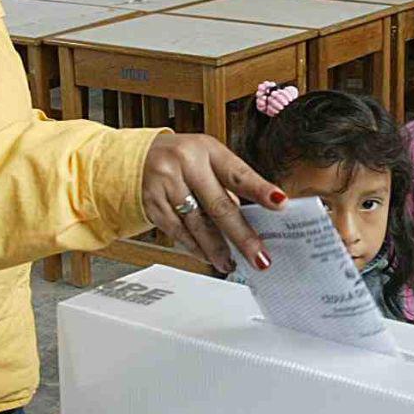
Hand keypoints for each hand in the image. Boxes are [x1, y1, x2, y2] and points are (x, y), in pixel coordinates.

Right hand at [141, 134, 284, 274]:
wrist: (133, 159)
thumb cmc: (180, 159)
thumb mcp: (206, 159)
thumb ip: (225, 184)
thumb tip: (250, 220)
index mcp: (207, 149)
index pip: (238, 173)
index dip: (260, 189)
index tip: (281, 203)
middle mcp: (186, 163)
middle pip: (219, 206)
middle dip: (242, 236)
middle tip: (258, 257)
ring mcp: (166, 183)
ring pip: (197, 225)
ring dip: (217, 249)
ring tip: (230, 263)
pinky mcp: (152, 204)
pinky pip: (178, 232)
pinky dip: (194, 247)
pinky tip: (206, 256)